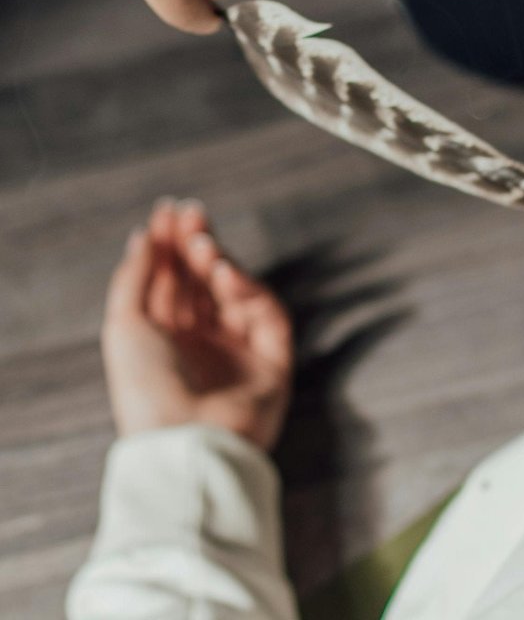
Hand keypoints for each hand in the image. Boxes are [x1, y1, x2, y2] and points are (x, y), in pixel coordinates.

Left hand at [102, 199, 292, 450]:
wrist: (185, 439)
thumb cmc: (146, 389)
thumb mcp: (124, 326)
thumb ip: (135, 275)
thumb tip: (144, 235)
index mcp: (166, 341)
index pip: (172, 282)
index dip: (172, 246)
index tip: (170, 210)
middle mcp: (203, 343)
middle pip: (203, 282)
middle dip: (197, 245)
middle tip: (193, 214)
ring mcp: (239, 349)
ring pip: (236, 291)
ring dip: (219, 262)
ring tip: (203, 245)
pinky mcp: (273, 357)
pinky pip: (266, 312)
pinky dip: (247, 288)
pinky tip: (225, 273)